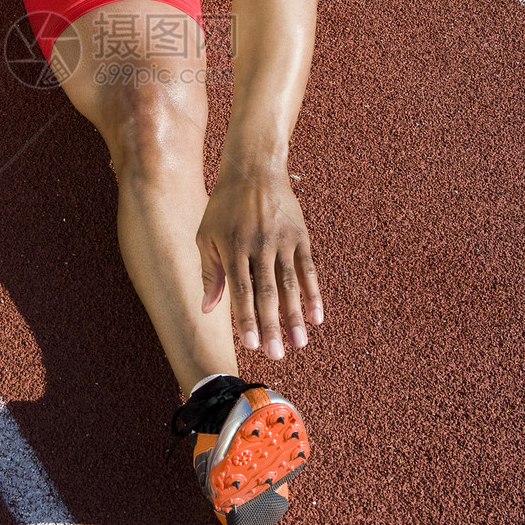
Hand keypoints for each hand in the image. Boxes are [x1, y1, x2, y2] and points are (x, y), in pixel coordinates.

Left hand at [197, 167, 322, 358]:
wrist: (255, 169)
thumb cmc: (224, 207)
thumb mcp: (207, 235)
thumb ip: (209, 272)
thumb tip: (207, 309)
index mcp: (232, 247)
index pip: (240, 289)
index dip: (246, 318)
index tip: (250, 345)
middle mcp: (259, 245)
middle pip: (267, 292)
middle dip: (272, 326)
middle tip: (277, 355)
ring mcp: (282, 240)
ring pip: (290, 285)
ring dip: (295, 316)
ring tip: (300, 344)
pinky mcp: (300, 236)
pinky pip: (308, 269)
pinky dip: (314, 294)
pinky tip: (317, 317)